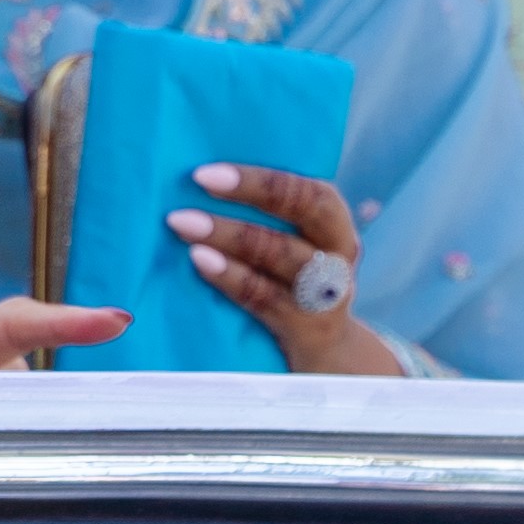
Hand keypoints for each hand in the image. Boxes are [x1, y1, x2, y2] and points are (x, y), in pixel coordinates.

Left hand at [163, 161, 402, 378]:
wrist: (324, 353)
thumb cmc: (289, 283)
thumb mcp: (292, 247)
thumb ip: (265, 219)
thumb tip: (199, 183)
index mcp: (334, 226)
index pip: (308, 190)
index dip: (262, 177)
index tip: (210, 171)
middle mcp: (337, 255)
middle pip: (306, 210)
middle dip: (254, 190)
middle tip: (200, 179)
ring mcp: (327, 293)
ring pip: (282, 254)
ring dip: (232, 234)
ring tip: (185, 223)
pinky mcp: (306, 327)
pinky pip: (265, 296)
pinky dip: (231, 276)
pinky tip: (199, 261)